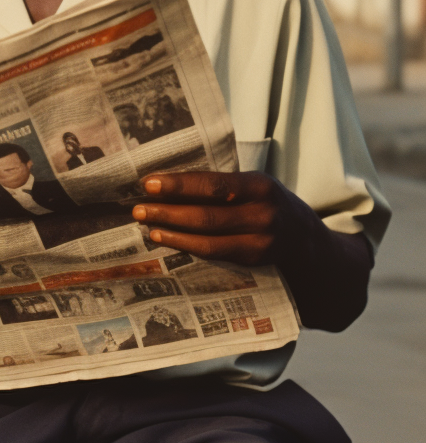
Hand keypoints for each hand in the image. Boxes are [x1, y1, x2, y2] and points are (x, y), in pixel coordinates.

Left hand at [131, 171, 295, 268]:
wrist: (305, 238)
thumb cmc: (267, 202)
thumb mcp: (254, 184)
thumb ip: (223, 184)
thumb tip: (169, 180)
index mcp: (261, 185)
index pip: (214, 185)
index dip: (179, 185)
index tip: (149, 183)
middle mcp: (264, 214)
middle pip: (207, 215)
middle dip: (168, 211)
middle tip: (138, 208)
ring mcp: (261, 241)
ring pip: (208, 240)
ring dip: (172, 232)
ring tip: (147, 225)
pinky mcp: (254, 261)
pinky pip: (215, 255)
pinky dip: (187, 247)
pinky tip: (167, 239)